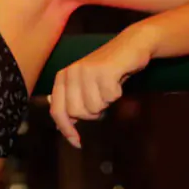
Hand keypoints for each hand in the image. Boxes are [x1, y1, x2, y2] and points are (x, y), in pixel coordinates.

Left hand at [47, 30, 154, 147]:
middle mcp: (70, 73)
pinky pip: (110, 98)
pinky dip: (117, 94)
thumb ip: (72, 101)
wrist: (131, 45)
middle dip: (93, 113)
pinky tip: (118, 81)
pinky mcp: (103, 70)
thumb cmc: (108, 70)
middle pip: (77, 113)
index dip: (66, 130)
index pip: (57, 111)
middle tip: (102, 99)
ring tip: (109, 87)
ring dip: (106, 102)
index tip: (77, 143)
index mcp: (62, 77)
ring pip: (94, 107)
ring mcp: (86, 70)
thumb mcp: (85, 85)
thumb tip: (62, 126)